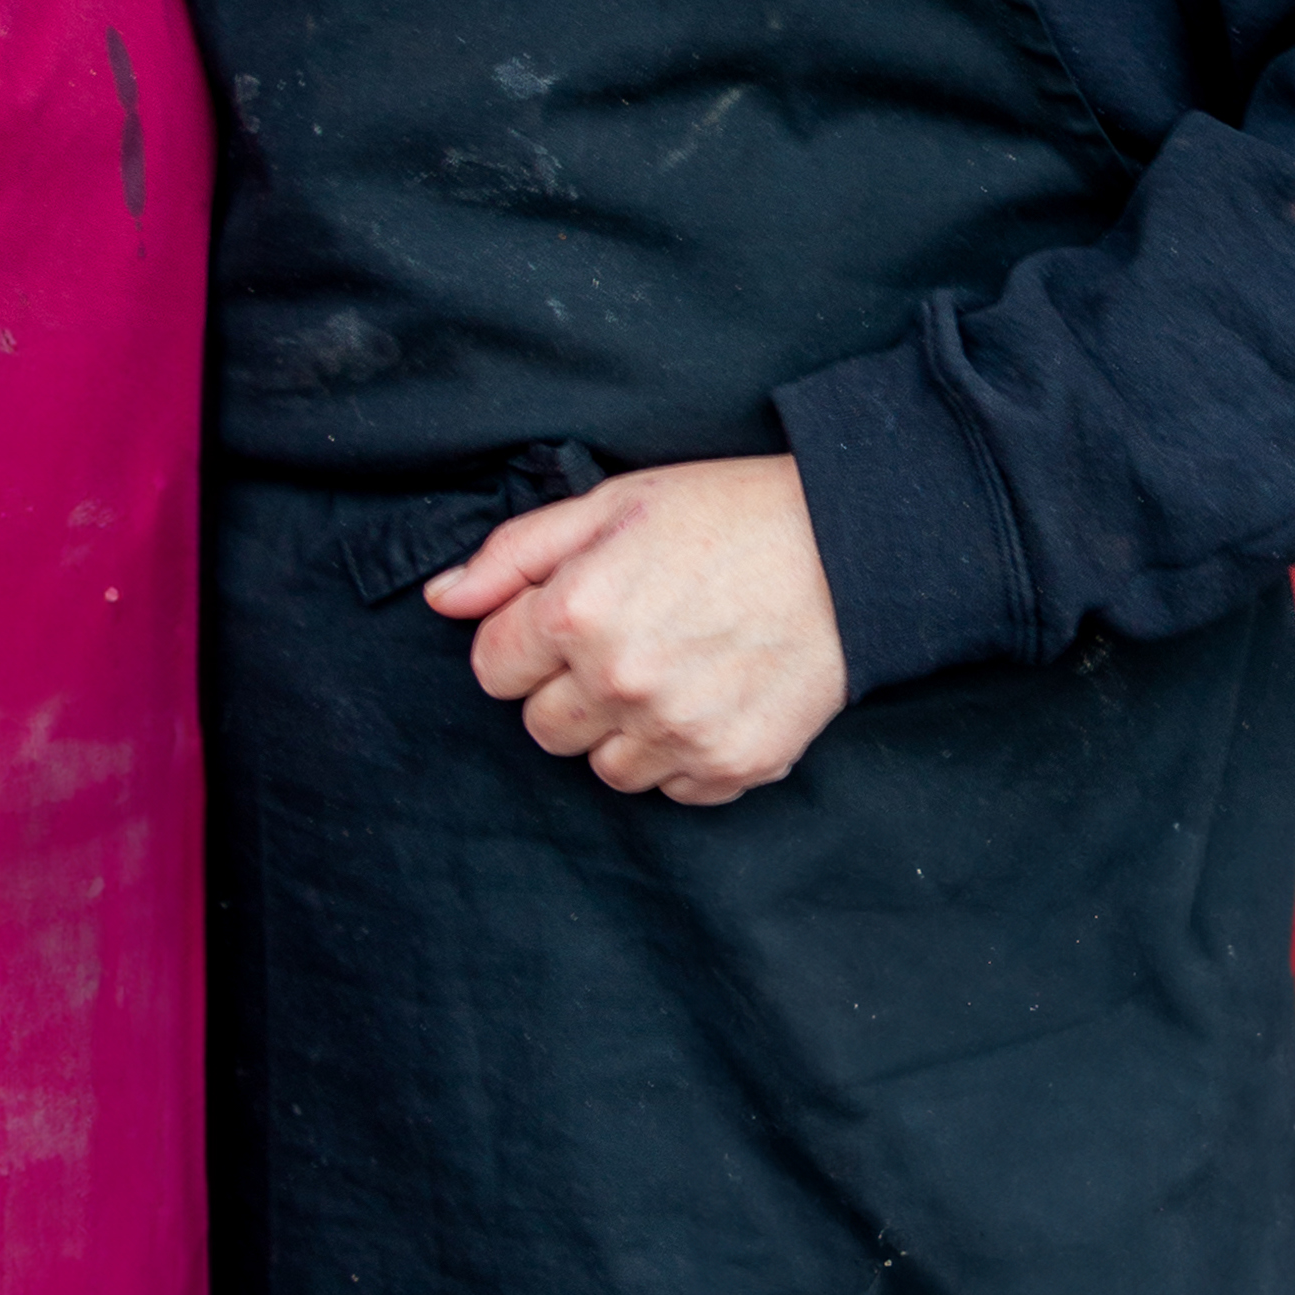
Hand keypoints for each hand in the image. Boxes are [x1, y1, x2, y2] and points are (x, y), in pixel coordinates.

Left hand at [426, 454, 850, 804]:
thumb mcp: (612, 505)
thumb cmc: (728, 515)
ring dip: (622, 730)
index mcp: (576, 613)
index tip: (567, 620)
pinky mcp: (730, 765)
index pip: (493, 668)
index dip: (524, 642)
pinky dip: (682, 756)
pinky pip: (673, 789)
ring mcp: (676, 732)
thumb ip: (514, 556)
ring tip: (672, 670)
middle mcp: (619, 682)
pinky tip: (711, 698)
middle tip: (626, 641)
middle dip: (568, 690)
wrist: (850, 549)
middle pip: (542, 728)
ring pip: (604, 769)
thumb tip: (444, 600)